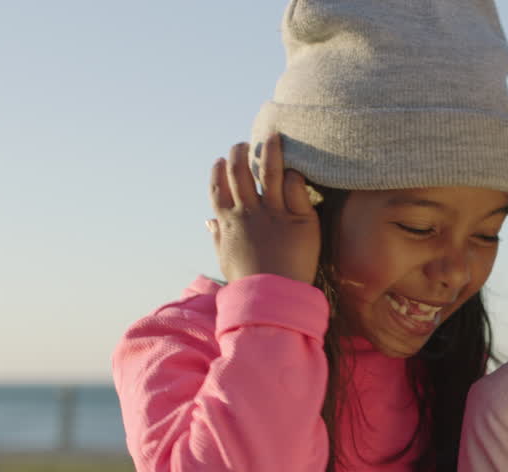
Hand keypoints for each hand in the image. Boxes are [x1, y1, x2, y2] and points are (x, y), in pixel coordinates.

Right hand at [208, 133, 320, 284]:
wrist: (274, 299)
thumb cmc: (251, 284)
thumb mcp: (227, 259)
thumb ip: (218, 237)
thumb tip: (208, 221)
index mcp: (228, 222)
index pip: (217, 188)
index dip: (217, 171)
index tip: (220, 160)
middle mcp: (248, 213)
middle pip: (238, 172)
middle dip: (238, 154)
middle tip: (244, 144)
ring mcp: (273, 213)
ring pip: (268, 172)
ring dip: (268, 150)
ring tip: (273, 136)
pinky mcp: (299, 219)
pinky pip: (294, 187)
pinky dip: (293, 175)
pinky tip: (296, 168)